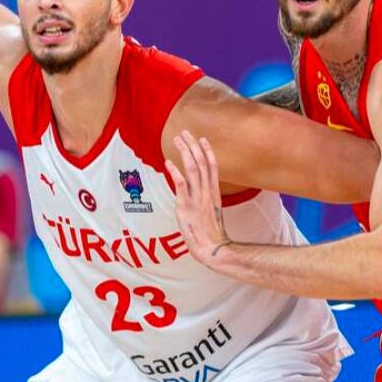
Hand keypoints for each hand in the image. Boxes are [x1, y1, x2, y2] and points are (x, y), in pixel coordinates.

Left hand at [165, 131, 230, 266]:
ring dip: (184, 153)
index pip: (213, 167)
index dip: (207, 152)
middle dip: (193, 146)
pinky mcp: (187, 207)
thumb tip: (202, 198)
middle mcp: (207, 193)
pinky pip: (181, 185)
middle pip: (202, 163)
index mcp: (214, 194)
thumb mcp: (212, 214)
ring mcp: (197, 199)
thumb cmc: (211, 235)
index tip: (203, 139)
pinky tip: (167, 162)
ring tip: (177, 140)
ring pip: (193, 169)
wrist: (214, 249)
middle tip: (185, 133)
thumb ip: (207, 202)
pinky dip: (174, 172)